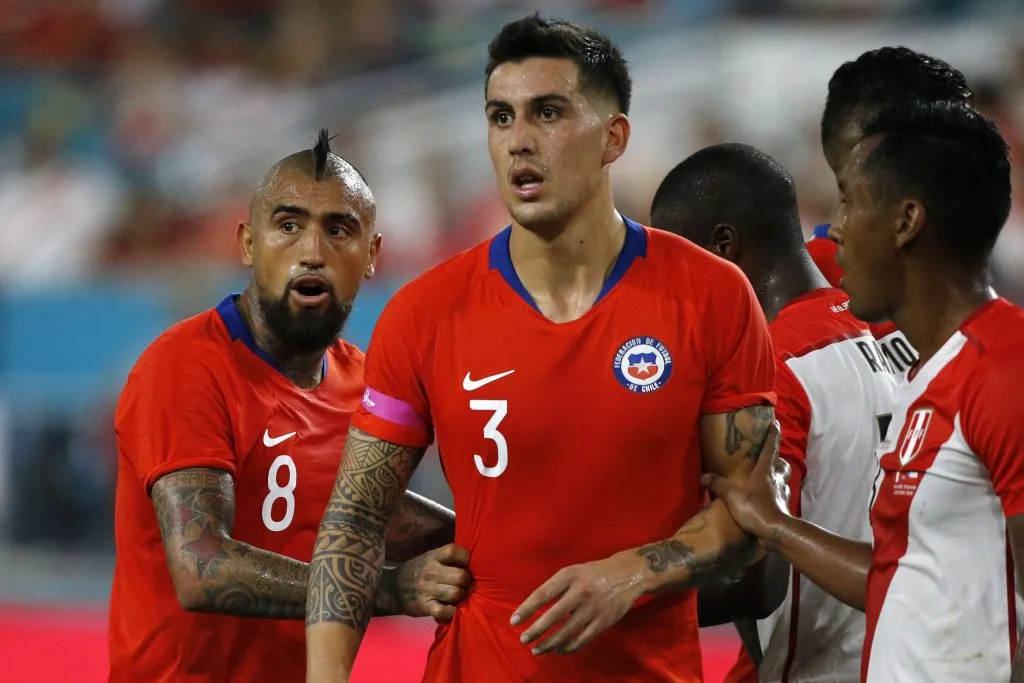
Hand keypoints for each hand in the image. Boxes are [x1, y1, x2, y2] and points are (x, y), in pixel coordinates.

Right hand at [394, 543, 470, 621]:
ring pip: (456, 593)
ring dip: (461, 597)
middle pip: (461, 576)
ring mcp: (427, 589)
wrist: (392, 588)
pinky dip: (451, 612)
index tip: (467, 565)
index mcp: (434, 557)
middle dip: (467, 582)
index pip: (454, 551)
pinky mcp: (425, 606)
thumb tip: (474, 562)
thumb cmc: (419, 571)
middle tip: (465, 585)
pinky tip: (450, 609)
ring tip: (458, 597)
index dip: (465, 558)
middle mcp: (431, 571)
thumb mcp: (430, 558)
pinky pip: (444, 610)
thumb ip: (448, 559)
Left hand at [510, 554, 643, 654]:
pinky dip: (568, 647)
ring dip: (549, 643)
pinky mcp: (604, 621)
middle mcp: (580, 591)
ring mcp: (593, 608)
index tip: (514, 621)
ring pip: (567, 632)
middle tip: (524, 639)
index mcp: (569, 576)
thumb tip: (532, 608)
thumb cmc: (593, 574)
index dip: (526, 609)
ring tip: (537, 649)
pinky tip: (558, 650)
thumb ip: (555, 588)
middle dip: (535, 631)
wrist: (628, 574)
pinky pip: (582, 639)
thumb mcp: (572, 572)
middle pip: (553, 616)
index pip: (542, 594)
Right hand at [702, 421, 789, 548]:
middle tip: (772, 459)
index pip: (770, 448)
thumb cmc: (755, 509)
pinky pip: (782, 497)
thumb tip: (703, 477)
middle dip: (779, 459)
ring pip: (785, 480)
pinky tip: (770, 500)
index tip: (775, 422)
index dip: (772, 434)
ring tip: (770, 479)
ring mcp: (782, 494)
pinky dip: (777, 496)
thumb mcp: (731, 496)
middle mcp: (776, 480)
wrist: (776, 532)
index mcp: (764, 471)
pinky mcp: (784, 508)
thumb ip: (718, 484)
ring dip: (780, 477)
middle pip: (782, 464)